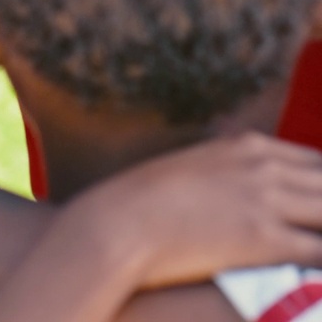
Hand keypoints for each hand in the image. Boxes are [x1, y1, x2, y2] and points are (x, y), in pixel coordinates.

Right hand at [0, 134, 321, 321]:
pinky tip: (321, 279)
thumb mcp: (196, 170)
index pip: (317, 161)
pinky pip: (321, 252)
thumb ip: (228, 173)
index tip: (319, 209)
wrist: (122, 221)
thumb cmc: (151, 203)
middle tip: (320, 229)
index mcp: (250, 146)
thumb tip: (240, 193)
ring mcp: (268, 200)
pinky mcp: (265, 238)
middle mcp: (265, 166)